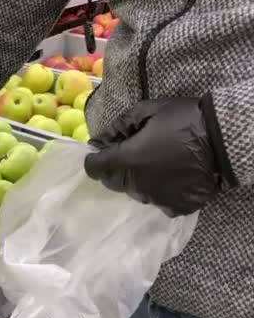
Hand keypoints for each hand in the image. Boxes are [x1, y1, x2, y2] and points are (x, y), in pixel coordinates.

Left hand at [84, 96, 235, 215]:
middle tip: (128, 154)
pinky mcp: (176, 206)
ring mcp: (157, 198)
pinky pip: (158, 202)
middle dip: (114, 168)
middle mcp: (138, 184)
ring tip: (151, 164)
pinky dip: (158, 191)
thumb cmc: (181, 119)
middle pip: (113, 182)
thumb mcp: (145, 111)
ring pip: (134, 192)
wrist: (223, 137)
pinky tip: (168, 177)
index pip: (96, 168)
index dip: (94, 160)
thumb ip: (117, 127)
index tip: (99, 153)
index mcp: (128, 161)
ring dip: (136, 180)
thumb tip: (96, 141)